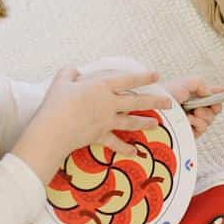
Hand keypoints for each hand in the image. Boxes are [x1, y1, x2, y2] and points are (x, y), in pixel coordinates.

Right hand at [13, 66, 164, 177]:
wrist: (53, 130)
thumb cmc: (56, 103)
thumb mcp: (61, 81)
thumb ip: (69, 73)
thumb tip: (74, 70)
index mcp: (102, 87)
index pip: (128, 79)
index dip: (144, 77)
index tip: (156, 75)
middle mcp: (109, 103)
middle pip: (137, 101)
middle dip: (155, 101)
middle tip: (169, 102)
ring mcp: (107, 121)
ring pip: (131, 122)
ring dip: (145, 123)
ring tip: (157, 124)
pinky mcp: (100, 136)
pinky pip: (115, 143)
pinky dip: (125, 149)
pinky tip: (135, 153)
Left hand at [164, 75, 223, 136]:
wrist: (154, 109)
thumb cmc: (166, 94)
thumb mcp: (186, 82)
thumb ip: (202, 84)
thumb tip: (209, 94)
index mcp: (195, 95)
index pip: (212, 93)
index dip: (222, 92)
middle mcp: (195, 107)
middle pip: (215, 109)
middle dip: (213, 106)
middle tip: (202, 105)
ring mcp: (193, 120)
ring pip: (210, 120)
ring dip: (204, 115)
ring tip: (192, 113)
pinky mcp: (190, 132)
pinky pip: (202, 129)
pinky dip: (198, 123)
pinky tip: (189, 120)